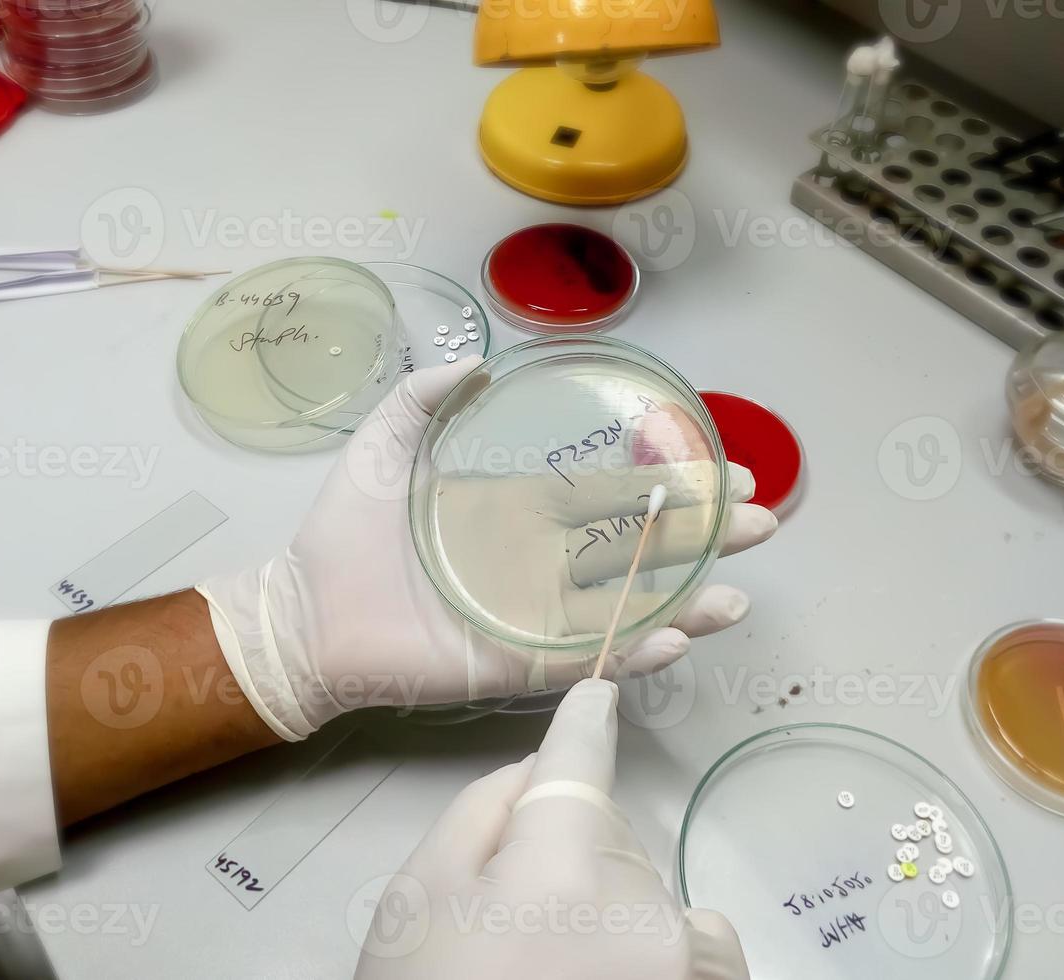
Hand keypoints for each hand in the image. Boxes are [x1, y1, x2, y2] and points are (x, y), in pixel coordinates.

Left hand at [199, 358, 775, 739]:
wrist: (303, 612)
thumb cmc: (343, 534)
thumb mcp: (382, 444)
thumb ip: (422, 399)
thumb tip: (471, 358)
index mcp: (521, 515)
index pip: (613, 496)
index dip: (669, 484)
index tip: (725, 472)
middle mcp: (540, 565)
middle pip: (638, 550)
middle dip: (701, 538)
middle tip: (761, 525)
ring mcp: (531, 618)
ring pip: (625, 610)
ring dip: (685, 605)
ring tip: (738, 597)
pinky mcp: (511, 665)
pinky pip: (582, 660)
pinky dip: (629, 652)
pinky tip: (675, 639)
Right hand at [354, 679, 749, 978]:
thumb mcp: (418, 904)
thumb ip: (480, 813)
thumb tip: (537, 771)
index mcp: (564, 865)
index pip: (581, 761)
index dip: (585, 722)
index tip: (601, 693)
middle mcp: (646, 904)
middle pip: (611, 833)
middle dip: (572, 854)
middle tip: (519, 925)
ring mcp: (687, 960)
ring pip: (653, 884)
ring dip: (620, 903)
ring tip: (563, 966)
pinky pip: (699, 938)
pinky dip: (666, 947)